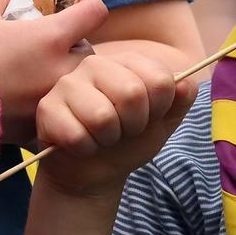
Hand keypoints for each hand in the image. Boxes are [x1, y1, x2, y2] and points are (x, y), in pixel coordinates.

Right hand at [0, 0, 108, 143]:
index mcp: (51, 38)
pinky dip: (48, 101)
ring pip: (77, 83)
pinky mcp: (40, 125)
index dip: (88, 4)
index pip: (95, 12)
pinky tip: (25, 97)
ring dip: (65, 74)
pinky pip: (57, 109)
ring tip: (38, 72)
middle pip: (88, 51)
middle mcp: (61, 69)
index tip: (78, 4)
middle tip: (52, 44)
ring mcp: (53, 100)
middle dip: (74, 45)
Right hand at [34, 53, 196, 195]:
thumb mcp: (163, 122)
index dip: (160, 109)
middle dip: (134, 125)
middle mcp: (96, 64)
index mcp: (128, 62)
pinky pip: (76, 135)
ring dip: (109, 138)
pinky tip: (82, 145)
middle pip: (132, 93)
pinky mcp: (48, 108)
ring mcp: (68, 84)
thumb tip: (187, 84)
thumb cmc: (129, 140)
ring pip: (102, 116)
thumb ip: (180, 101)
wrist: (95, 172)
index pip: (161, 79)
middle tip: (124, 130)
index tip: (149, 117)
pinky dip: (86, 149)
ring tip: (103, 137)